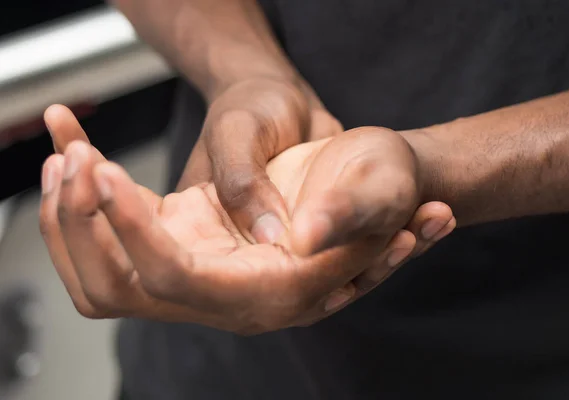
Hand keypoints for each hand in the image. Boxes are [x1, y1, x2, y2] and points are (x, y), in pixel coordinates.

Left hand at [40, 106, 453, 333]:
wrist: (373, 181)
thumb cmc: (381, 184)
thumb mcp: (377, 192)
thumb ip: (347, 220)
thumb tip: (301, 239)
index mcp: (277, 293)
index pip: (180, 281)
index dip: (135, 232)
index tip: (104, 175)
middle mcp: (232, 295)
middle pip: (122, 289)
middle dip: (81, 229)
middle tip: (70, 158)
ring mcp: (207, 272)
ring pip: (107, 274)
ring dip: (73, 220)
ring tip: (66, 148)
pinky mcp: (194, 244)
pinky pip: (121, 240)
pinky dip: (90, 205)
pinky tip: (75, 153)